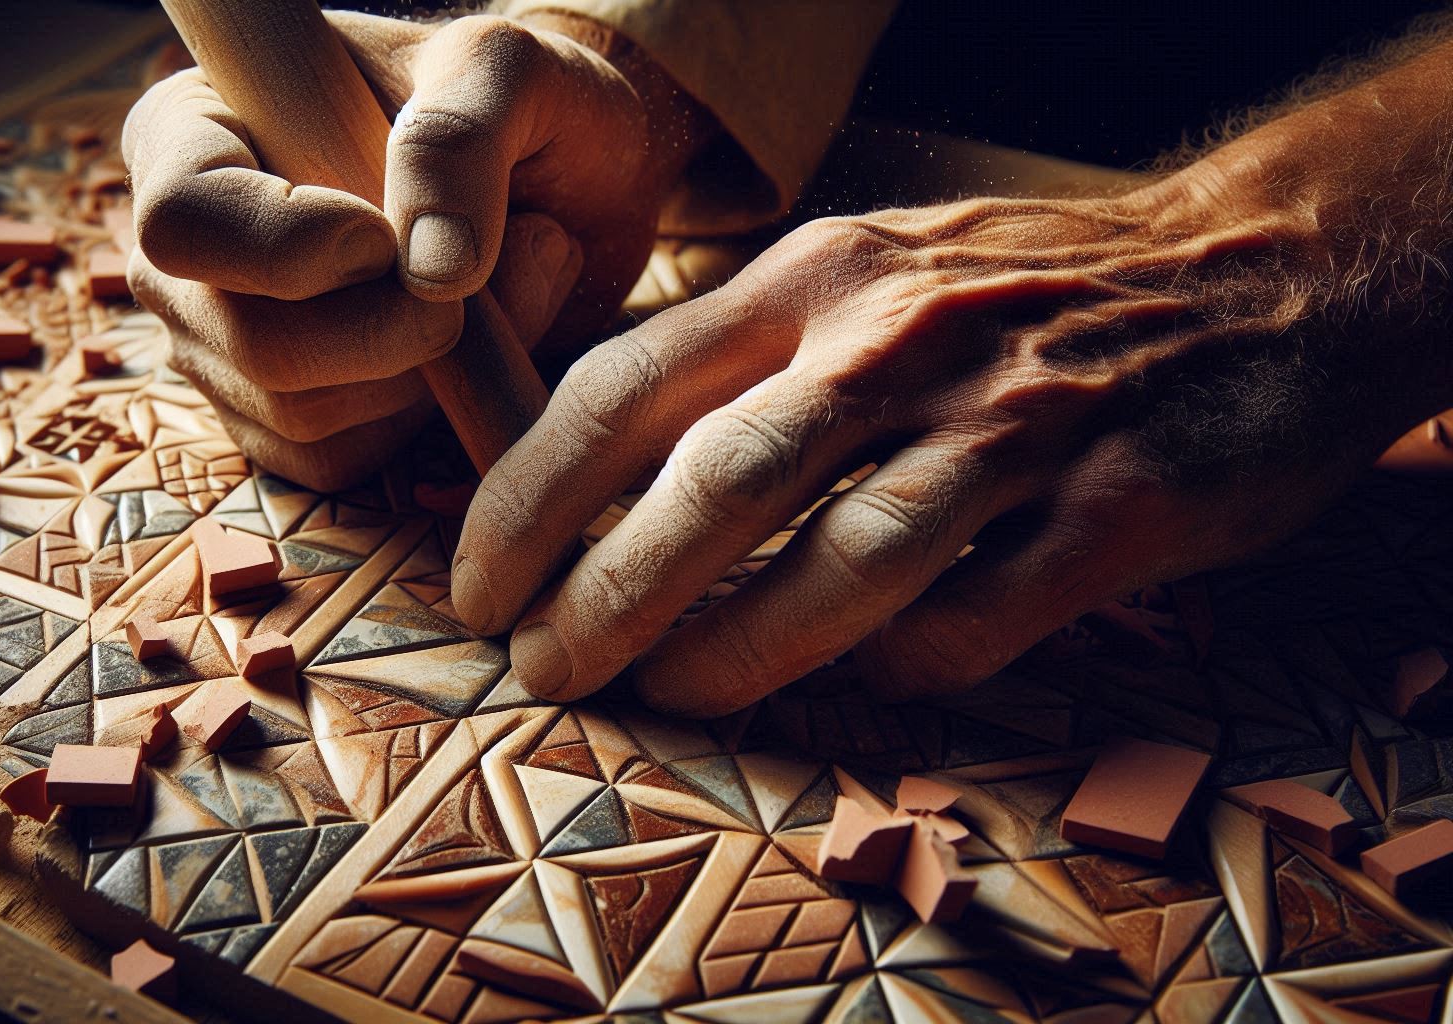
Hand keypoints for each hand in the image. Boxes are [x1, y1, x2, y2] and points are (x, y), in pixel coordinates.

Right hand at [122, 12, 698, 489]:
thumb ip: (461, 138)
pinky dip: (421, 422)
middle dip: (388, 332)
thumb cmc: (517, 107)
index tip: (386, 239)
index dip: (287, 249)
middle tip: (474, 280)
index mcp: (195, 133)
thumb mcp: (509, 71)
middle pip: (248, 341)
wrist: (570, 182)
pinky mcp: (283, 422)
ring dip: (427, 371)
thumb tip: (428, 274)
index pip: (185, 219)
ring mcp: (225, 346)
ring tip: (495, 290)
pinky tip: (465, 354)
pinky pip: (337, 460)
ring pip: (299, 413)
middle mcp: (189, 253)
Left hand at [452, 159, 1451, 714]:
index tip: (481, 585)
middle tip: (544, 669)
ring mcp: (1012, 427)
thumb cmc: (1024, 289)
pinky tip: (854, 675)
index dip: (529, 499)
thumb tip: (594, 463)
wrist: (1262, 274)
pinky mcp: (1111, 511)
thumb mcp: (871, 267)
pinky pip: (967, 625)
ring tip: (667, 694)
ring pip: (838, 566)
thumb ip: (745, 350)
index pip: (624, 388)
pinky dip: (893, 665)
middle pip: (711, 488)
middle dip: (603, 597)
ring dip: (733, 652)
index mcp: (818, 276)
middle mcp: (901, 341)